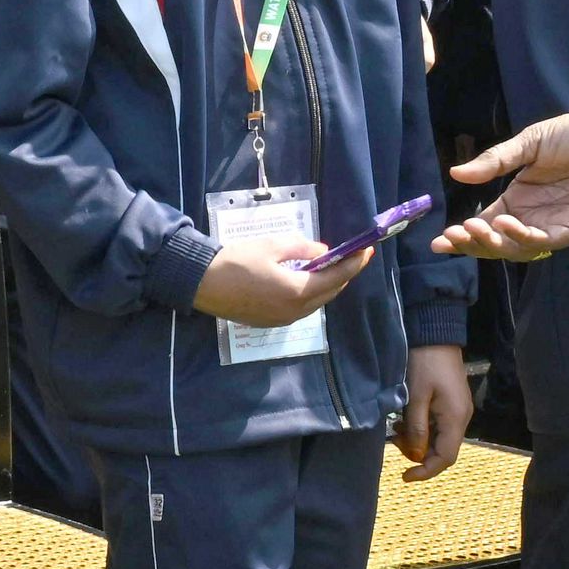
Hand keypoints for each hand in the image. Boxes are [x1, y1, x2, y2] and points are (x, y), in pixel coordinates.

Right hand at [195, 237, 368, 324]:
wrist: (202, 283)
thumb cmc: (237, 261)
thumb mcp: (272, 246)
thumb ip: (303, 249)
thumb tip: (323, 252)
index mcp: (297, 292)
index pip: (336, 277)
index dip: (354, 264)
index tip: (367, 250)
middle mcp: (294, 311)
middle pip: (329, 293)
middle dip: (344, 274)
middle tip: (353, 256)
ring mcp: (282, 320)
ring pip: (316, 303)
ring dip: (328, 285)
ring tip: (335, 266)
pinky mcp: (271, 322)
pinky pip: (301, 308)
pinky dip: (311, 294)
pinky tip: (309, 281)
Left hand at [396, 343, 469, 476]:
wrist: (436, 333)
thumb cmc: (425, 363)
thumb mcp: (416, 397)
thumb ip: (417, 428)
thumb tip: (417, 454)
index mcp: (456, 419)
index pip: (446, 457)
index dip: (426, 471)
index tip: (405, 476)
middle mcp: (462, 418)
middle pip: (443, 450)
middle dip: (419, 454)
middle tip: (395, 444)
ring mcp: (457, 410)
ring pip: (439, 438)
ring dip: (418, 441)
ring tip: (396, 431)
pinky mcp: (451, 402)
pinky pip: (437, 425)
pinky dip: (421, 428)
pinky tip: (403, 421)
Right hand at [436, 106, 568, 259]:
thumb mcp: (529, 143)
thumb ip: (495, 161)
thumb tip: (455, 174)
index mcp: (519, 198)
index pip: (486, 223)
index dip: (463, 234)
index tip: (438, 241)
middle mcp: (533, 217)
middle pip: (497, 242)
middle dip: (472, 244)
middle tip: (452, 236)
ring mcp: (553, 225)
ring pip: (517, 249)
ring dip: (494, 243)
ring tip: (476, 227)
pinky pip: (545, 243)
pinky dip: (523, 238)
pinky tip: (507, 224)